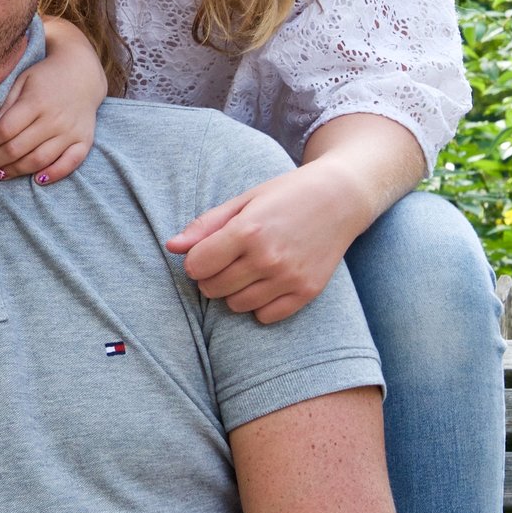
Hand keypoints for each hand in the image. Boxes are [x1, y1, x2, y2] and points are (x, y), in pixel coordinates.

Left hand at [0, 16, 104, 184]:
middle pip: (18, 148)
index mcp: (35, 102)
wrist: (82, 73)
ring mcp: (70, 132)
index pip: (5, 130)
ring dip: (15, 171)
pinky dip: (53, 174)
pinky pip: (69, 164)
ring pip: (39, 160)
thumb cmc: (46, 77)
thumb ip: (5, 106)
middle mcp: (54, 119)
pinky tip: (37, 180)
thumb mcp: (21, 82)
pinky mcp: (85, 141)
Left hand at [167, 164, 354, 324]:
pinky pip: (265, 316)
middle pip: (213, 288)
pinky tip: (266, 283)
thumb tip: (171, 247)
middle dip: (211, 276)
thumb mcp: (243, 201)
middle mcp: (267, 258)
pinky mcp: (307, 292)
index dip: (195, 261)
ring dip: (234, 291)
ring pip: (236, 305)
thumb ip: (205, 226)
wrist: (340, 199)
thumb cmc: (286, 195)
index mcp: (247, 231)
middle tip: (228, 259)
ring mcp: (289, 278)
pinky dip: (259, 304)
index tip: (206, 252)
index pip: (197, 266)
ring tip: (248, 269)